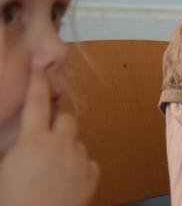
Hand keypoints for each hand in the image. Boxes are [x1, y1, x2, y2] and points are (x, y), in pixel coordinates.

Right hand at [0, 70, 98, 205]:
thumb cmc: (12, 198)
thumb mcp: (5, 165)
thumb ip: (18, 145)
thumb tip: (25, 140)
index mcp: (34, 140)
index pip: (37, 102)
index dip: (39, 83)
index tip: (41, 68)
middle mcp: (61, 143)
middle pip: (66, 118)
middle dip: (58, 123)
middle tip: (47, 137)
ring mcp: (80, 158)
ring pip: (77, 142)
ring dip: (68, 148)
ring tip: (53, 168)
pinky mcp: (92, 173)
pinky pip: (88, 163)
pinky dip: (80, 169)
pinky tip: (67, 181)